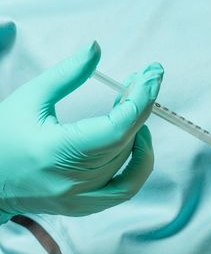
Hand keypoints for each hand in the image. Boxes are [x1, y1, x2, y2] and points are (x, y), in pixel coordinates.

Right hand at [0, 41, 162, 219]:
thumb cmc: (1, 136)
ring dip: (138, 130)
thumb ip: (68, 74)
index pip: (117, 128)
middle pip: (126, 142)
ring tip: (134, 104)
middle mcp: (73, 180)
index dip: (141, 100)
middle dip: (142, 106)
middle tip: (146, 80)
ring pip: (128, 163)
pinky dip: (139, 165)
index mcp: (57, 151)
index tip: (152, 76)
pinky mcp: (84, 207)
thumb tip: (96, 47)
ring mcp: (80, 199)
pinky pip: (125, 189)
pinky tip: (138, 141)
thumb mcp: (30, 98)